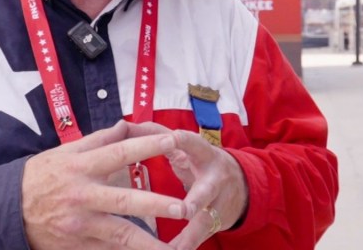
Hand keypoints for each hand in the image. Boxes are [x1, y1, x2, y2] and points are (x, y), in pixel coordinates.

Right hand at [21, 121, 183, 249]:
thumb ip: (98, 141)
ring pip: (120, 235)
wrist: (7, 212)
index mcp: (81, 168)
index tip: (171, 141)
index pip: (118, 153)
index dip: (145, 147)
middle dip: (155, 204)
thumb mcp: (64, 153)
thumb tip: (126, 124)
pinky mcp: (78, 246)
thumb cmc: (40, 177)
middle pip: (124, 200)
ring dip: (149, 243)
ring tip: (173, 249)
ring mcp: (81, 225)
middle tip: (183, 207)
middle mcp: (83, 197)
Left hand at [163, 130, 248, 249]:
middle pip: (206, 189)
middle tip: (185, 211)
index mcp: (201, 152)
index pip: (188, 143)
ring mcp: (217, 199)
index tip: (169, 142)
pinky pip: (200, 234)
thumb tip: (121, 124)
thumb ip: (154, 136)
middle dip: (196, 201)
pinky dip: (186, 245)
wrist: (241, 183)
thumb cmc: (200, 161)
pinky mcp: (216, 218)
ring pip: (205, 220)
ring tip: (176, 249)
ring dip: (190, 235)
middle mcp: (213, 175)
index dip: (178, 142)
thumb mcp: (185, 145)